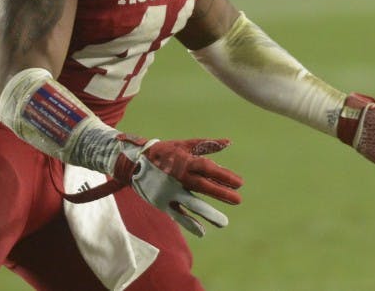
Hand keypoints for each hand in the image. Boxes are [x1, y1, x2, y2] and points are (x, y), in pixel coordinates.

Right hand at [113, 135, 243, 236]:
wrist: (134, 162)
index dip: (224, 176)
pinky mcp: (161, 202)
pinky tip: (201, 231)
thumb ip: (207, 145)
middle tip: (238, 200)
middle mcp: (178, 177)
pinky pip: (177, 214)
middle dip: (221, 194)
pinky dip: (188, 223)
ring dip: (208, 213)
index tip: (240, 183)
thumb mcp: (185, 144)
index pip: (208, 168)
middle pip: (203, 186)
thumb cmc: (165, 152)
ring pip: (191, 203)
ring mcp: (169, 191)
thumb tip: (229, 142)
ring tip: (223, 223)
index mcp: (185, 161)